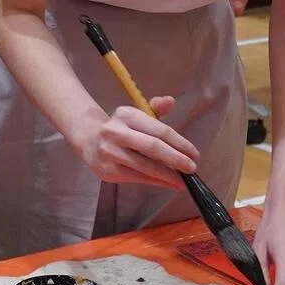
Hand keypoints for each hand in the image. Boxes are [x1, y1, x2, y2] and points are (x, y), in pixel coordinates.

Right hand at [71, 98, 197, 188]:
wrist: (90, 140)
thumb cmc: (122, 129)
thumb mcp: (137, 115)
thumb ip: (156, 109)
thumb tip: (170, 101)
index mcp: (126, 114)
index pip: (159, 130)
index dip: (180, 143)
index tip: (194, 154)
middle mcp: (115, 132)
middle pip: (152, 147)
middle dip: (176, 159)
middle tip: (192, 169)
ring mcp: (109, 152)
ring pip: (145, 166)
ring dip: (167, 175)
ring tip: (182, 180)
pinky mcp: (107, 170)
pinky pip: (137, 178)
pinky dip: (155, 181)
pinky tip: (167, 182)